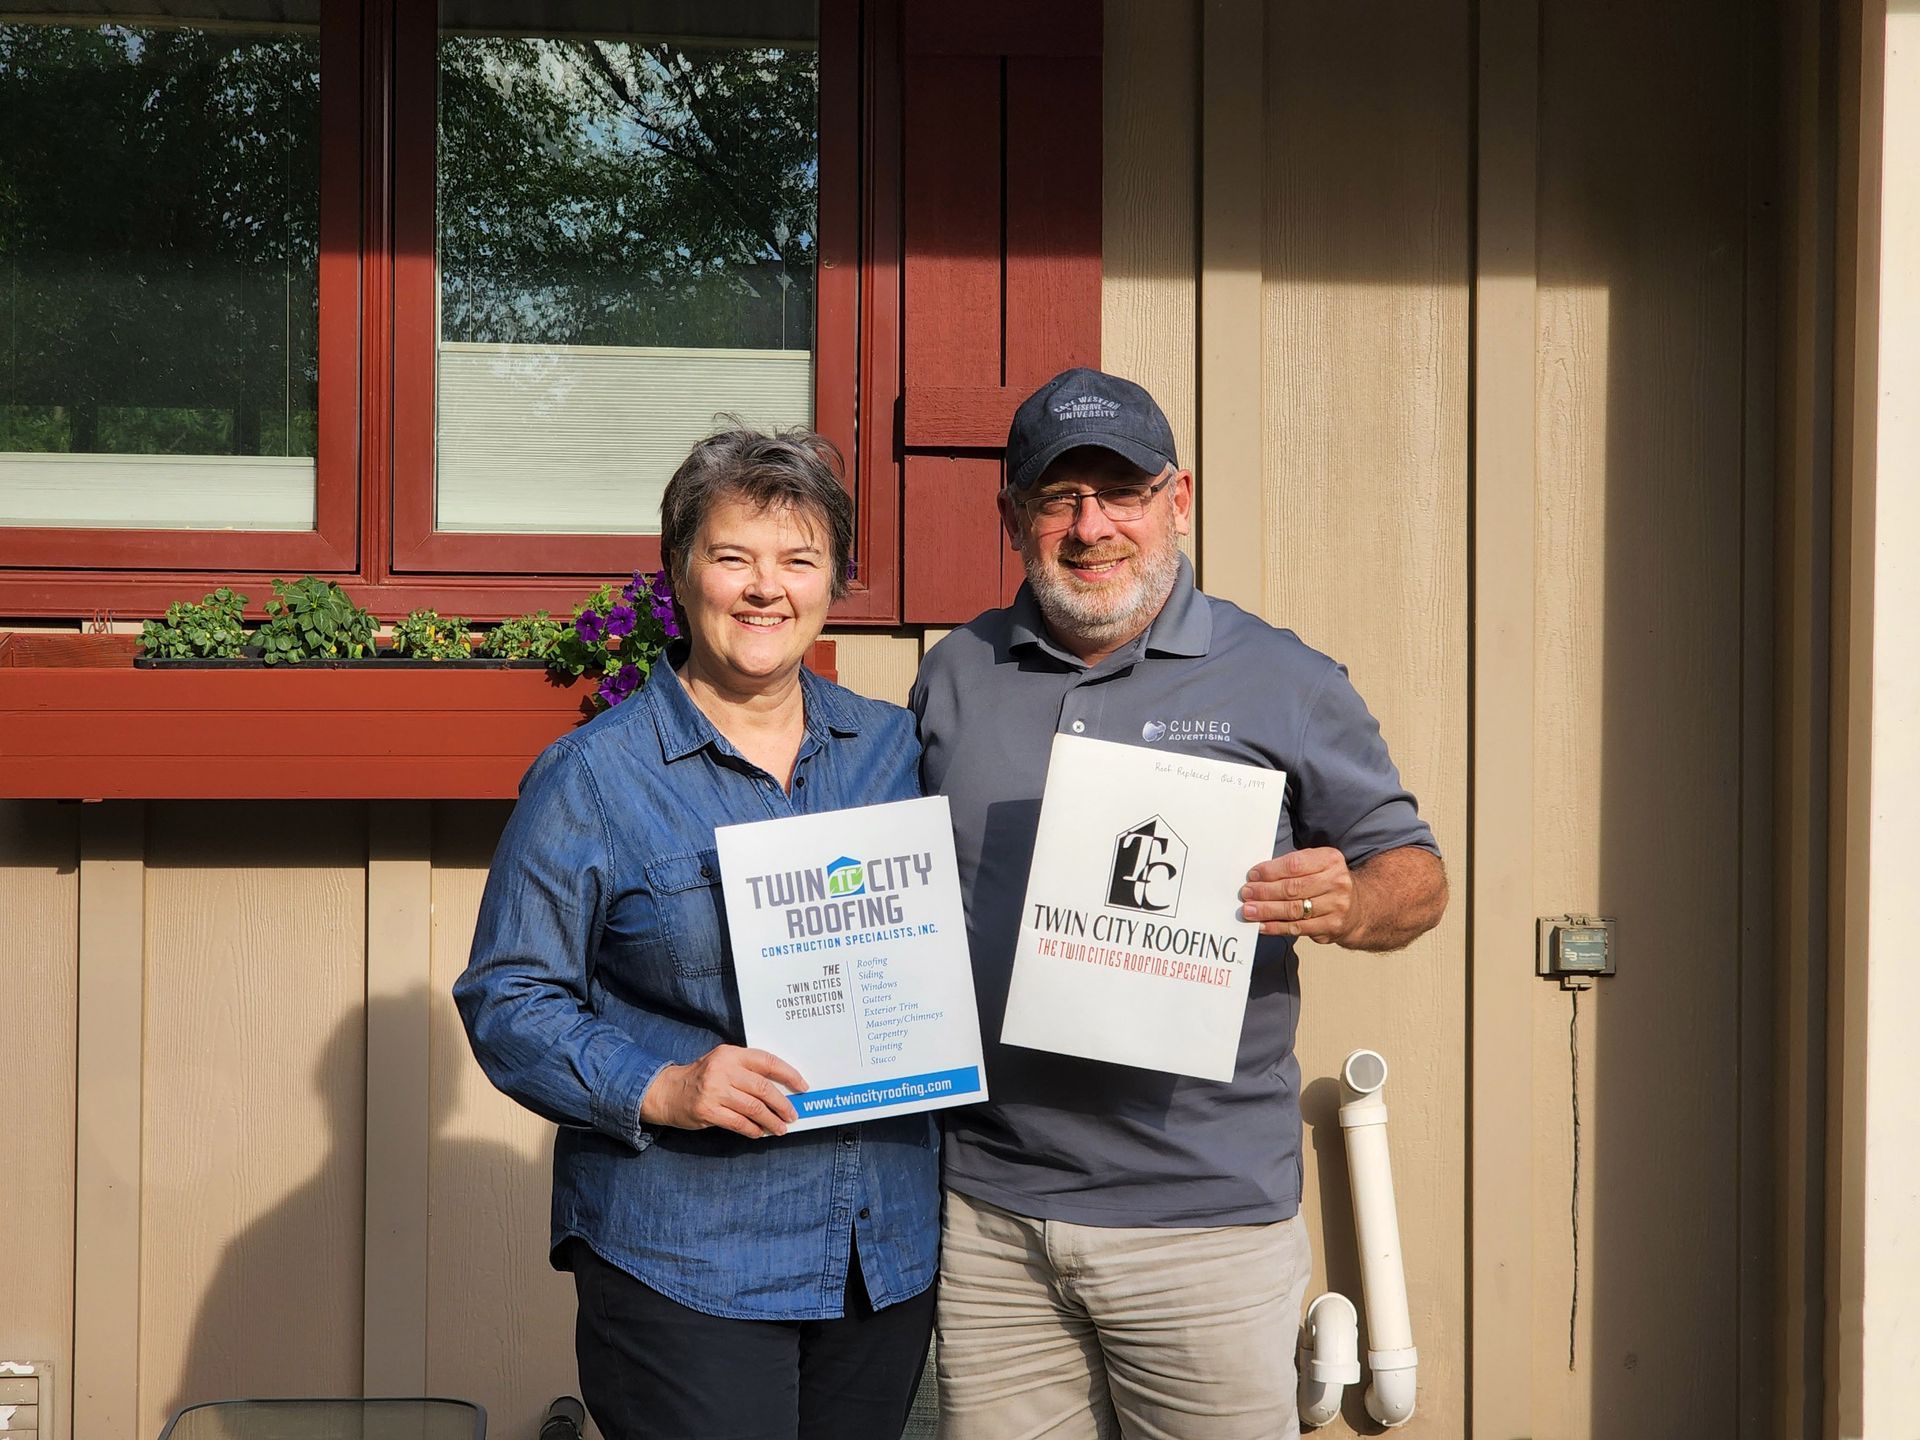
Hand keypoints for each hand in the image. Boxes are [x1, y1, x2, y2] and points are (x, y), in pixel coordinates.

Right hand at [640, 1046, 807, 1138]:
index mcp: (731, 1054)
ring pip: (753, 1108)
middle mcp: (723, 1070)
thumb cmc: (702, 1077)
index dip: (788, 1074)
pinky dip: (752, 1130)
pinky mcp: (706, 1110)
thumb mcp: (723, 1063)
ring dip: (770, 1121)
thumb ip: (747, 1071)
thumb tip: (782, 1089)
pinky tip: (760, 1133)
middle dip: (782, 1104)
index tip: (802, 1086)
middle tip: (792, 1115)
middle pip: (763, 1088)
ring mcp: (714, 1090)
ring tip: (780, 1128)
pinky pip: (738, 1123)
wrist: (667, 1091)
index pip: (767, 1062)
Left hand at [1239, 847, 1354, 943]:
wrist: (1357, 907)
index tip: (1252, 876)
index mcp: (1330, 860)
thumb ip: (1292, 867)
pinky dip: (1276, 927)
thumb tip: (1258, 877)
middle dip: (1264, 891)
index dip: (1270, 871)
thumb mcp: (1316, 864)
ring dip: (1267, 910)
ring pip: (1294, 909)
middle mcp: (1337, 881)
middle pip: (1292, 888)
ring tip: (1249, 910)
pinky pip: (1298, 928)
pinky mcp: (1332, 926)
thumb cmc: (1326, 882)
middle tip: (1246, 894)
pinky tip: (1262, 925)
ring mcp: (1336, 905)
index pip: (1295, 864)